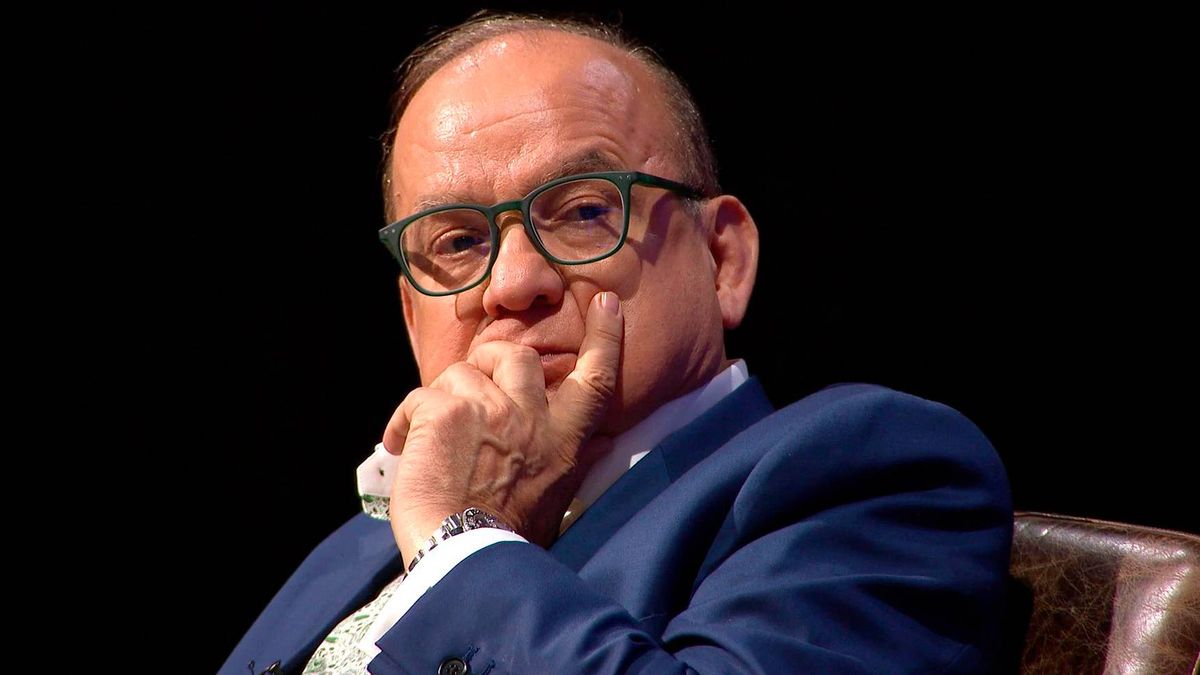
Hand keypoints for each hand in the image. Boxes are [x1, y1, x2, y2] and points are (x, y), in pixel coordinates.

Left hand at [383, 291, 623, 563]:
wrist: (464, 558)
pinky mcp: (445, 410)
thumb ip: (566, 457)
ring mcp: (489, 407)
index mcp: (564, 438)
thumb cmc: (507, 537)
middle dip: (492, 358)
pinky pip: (418, 396)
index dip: (604, 337)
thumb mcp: (556, 495)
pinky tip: (404, 447)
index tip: (605, 304)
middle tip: (473, 388)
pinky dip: (405, 423)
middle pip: (516, 354)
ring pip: (460, 372)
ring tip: (431, 443)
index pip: (596, 376)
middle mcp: (532, 415)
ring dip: (443, 401)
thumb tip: (590, 439)